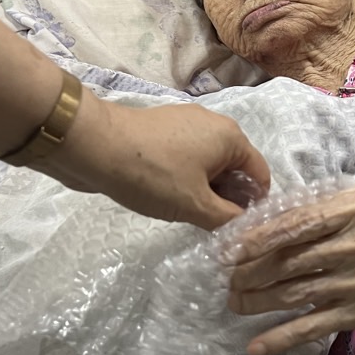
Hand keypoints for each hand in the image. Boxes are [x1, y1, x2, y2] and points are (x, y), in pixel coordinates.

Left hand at [50, 97, 270, 229]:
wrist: (94, 145)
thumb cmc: (153, 174)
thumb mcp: (196, 205)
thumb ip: (228, 220)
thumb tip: (245, 230)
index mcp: (231, 136)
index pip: (260, 174)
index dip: (255, 205)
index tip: (240, 231)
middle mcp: (214, 124)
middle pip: (235, 168)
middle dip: (228, 198)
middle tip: (213, 228)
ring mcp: (185, 122)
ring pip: (209, 164)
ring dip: (205, 190)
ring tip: (189, 215)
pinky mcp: (162, 129)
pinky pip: (186, 157)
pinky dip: (186, 177)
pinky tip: (168, 196)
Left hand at [226, 186, 354, 354]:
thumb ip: (327, 208)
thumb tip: (274, 219)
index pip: (294, 223)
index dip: (256, 237)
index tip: (230, 245)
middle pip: (287, 260)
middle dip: (248, 270)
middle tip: (225, 274)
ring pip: (293, 293)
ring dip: (255, 300)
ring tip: (233, 300)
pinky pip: (313, 326)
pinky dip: (280, 337)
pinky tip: (254, 345)